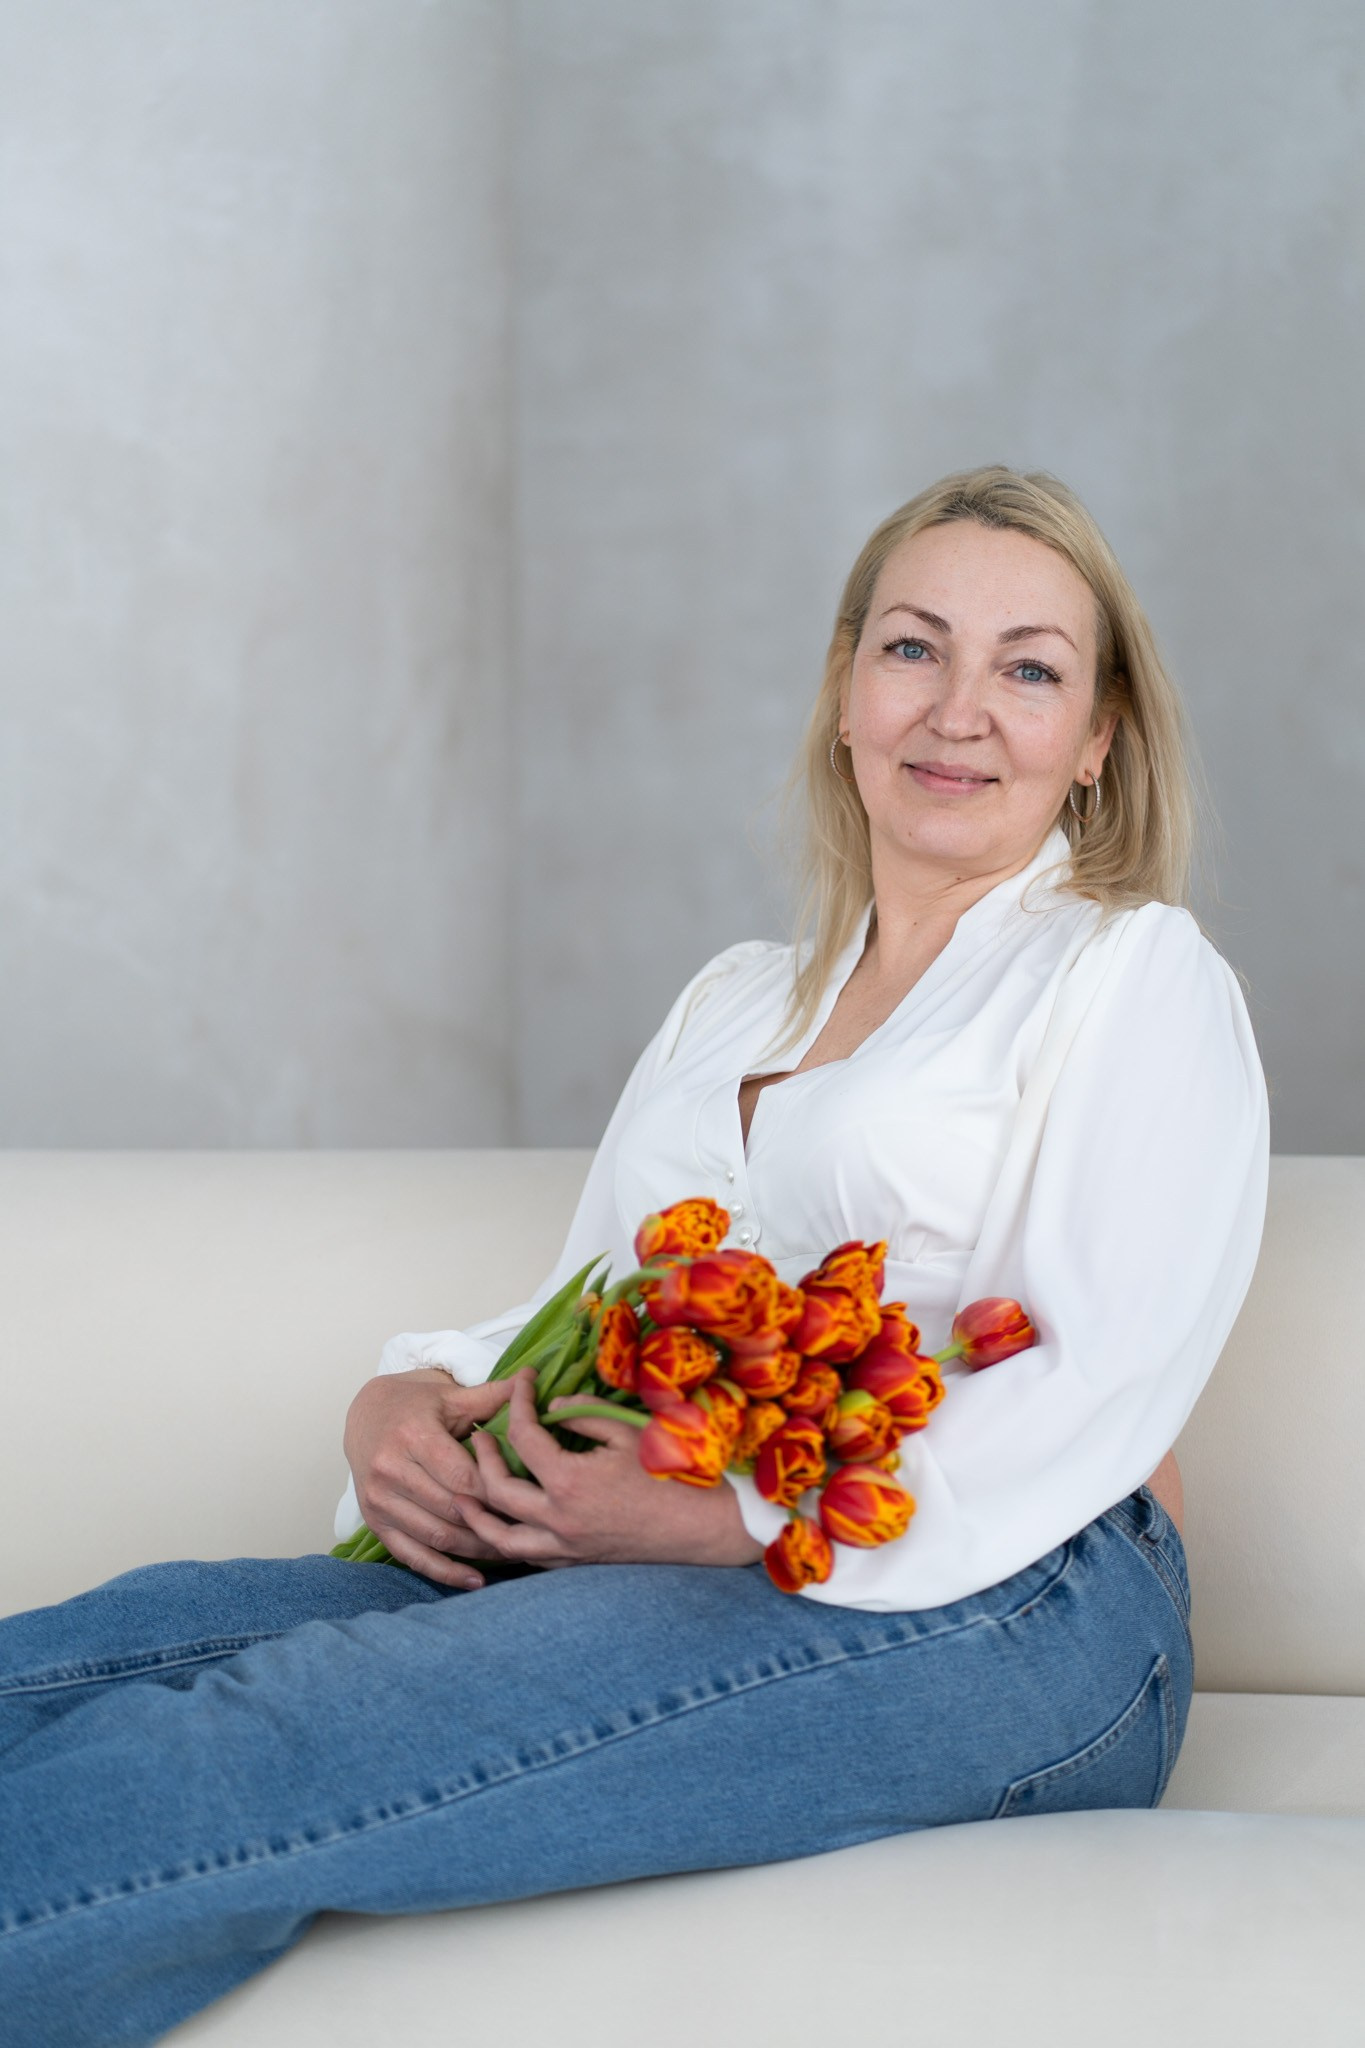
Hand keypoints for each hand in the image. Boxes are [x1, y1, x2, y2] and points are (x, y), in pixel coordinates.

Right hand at [343, 1366, 534, 1588]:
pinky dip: (444, 1572)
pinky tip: (476, 1580)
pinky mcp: (375, 1522)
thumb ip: (494, 1395)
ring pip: (436, 1537)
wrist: (366, 1416)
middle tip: (530, 1531)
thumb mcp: (453, 1397)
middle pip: (451, 1510)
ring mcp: (378, 1500)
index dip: (497, 1493)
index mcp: (412, 1435)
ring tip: (512, 1551)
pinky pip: (412, 1556)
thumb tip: (534, 1378)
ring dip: (476, 1550)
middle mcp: (389, 1469)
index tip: (529, 1499)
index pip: (462, 1476)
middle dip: (493, 1523)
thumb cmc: (417, 1406)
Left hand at [458, 1370, 766, 1568]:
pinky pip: (527, 1556)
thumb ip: (585, 1414)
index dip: (518, 1401)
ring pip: (501, 1538)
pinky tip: (501, 1526)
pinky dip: (508, 1541)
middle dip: (481, 1458)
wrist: (702, 1526)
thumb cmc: (670, 1474)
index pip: (524, 1435)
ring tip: (462, 1497)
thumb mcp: (627, 1432)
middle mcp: (558, 1519)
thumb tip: (552, 1408)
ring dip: (477, 1516)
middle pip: (497, 1489)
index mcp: (569, 1481)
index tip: (521, 1380)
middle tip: (478, 1437)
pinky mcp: (575, 1562)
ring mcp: (564, 1546)